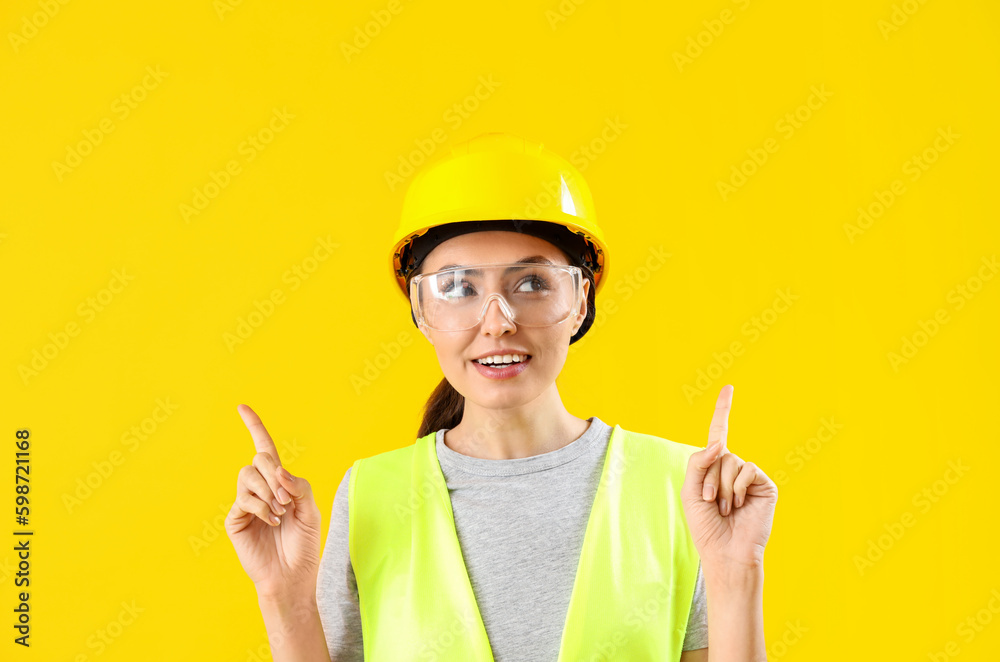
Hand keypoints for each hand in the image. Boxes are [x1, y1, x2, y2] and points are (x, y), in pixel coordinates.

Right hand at [225, 404, 322, 599]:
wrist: (292, 574)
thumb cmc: (304, 543)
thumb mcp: (311, 509)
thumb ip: (298, 485)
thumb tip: (277, 469)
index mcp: (278, 481)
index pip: (263, 447)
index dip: (254, 426)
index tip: (242, 407)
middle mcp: (259, 488)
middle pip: (259, 459)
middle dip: (274, 474)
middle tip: (286, 500)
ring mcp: (245, 502)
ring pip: (248, 475)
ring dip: (267, 491)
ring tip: (280, 513)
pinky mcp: (235, 518)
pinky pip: (244, 499)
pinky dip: (262, 508)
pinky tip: (271, 521)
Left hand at [681, 385, 777, 567]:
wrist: (725, 552)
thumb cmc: (705, 525)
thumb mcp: (690, 490)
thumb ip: (699, 461)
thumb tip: (721, 443)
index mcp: (714, 467)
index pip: (718, 434)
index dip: (723, 410)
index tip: (729, 387)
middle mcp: (733, 468)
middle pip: (718, 452)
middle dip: (708, 478)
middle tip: (710, 503)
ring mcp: (750, 476)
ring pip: (731, 461)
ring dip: (721, 487)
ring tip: (725, 508)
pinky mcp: (765, 485)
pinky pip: (748, 469)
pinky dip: (737, 487)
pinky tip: (738, 505)